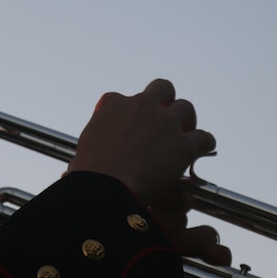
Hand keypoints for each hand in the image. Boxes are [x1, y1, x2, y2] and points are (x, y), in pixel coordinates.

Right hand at [68, 79, 230, 265]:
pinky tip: (201, 151)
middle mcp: (141, 106)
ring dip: (186, 121)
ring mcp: (165, 123)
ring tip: (184, 134)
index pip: (121, 99)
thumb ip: (88, 152)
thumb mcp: (80, 154)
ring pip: (185, 108)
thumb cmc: (87, 177)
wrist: (105, 189)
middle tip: (165, 119)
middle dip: (165, 101)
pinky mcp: (184, 144)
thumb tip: (72, 171)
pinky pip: (203, 137)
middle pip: (161, 88)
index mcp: (112, 105)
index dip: (128, 114)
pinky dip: (204, 144)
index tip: (128, 127)